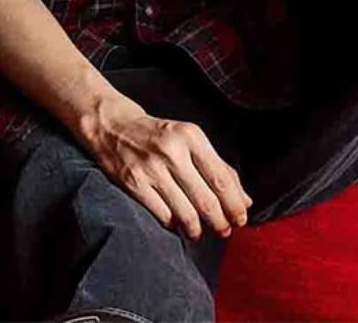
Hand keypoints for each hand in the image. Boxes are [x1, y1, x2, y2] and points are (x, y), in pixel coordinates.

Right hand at [76, 96, 250, 238]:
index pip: (222, 180)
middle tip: (224, 231)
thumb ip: (219, 167)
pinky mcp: (134, 183)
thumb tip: (245, 200)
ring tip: (199, 232)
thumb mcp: (190, 140)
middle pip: (207, 200)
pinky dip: (173, 225)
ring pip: (186, 213)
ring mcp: (151, 168)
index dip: (235, 206)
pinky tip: (176, 224)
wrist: (113, 126)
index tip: (240, 219)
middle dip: (220, 222)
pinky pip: (163, 215)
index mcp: (191, 137)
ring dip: (197, 229)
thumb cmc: (158, 135)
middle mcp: (172, 151)